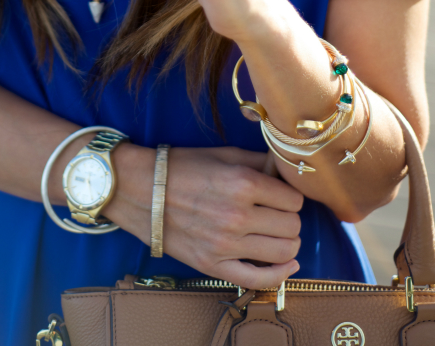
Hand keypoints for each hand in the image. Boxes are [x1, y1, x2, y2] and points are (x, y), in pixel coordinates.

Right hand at [107, 144, 301, 287]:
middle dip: (290, 219)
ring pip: (283, 252)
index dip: (291, 196)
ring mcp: (226, 244)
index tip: (282, 195)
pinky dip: (280, 274)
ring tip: (277, 233)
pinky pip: (259, 279)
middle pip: (292, 227)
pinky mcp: (214, 265)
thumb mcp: (223, 154)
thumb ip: (260, 162)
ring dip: (288, 243)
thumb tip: (286, 171)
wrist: (140, 189)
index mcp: (242, 182)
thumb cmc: (182, 167)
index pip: (293, 200)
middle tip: (278, 213)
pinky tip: (288, 264)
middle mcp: (238, 215)